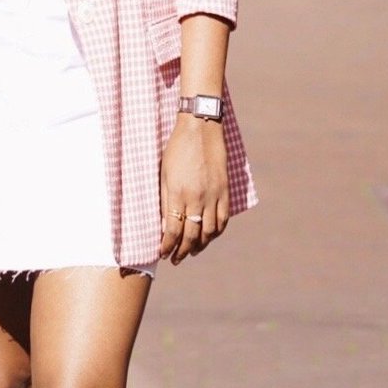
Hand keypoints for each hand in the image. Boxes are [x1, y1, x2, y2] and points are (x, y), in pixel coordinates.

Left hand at [158, 114, 230, 265]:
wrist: (201, 128)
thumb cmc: (176, 148)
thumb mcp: (164, 174)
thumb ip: (165, 201)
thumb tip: (164, 227)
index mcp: (178, 193)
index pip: (173, 230)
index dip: (168, 246)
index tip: (163, 254)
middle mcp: (197, 198)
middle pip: (191, 235)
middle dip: (182, 251)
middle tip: (175, 259)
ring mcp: (214, 195)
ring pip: (209, 232)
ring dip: (200, 245)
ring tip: (191, 251)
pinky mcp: (225, 191)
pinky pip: (223, 219)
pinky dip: (216, 233)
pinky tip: (209, 237)